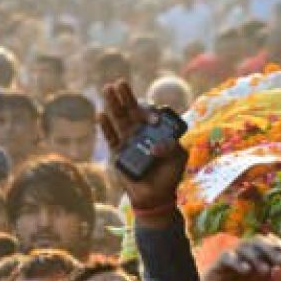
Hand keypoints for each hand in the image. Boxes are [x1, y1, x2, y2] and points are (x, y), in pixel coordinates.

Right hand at [98, 80, 186, 220]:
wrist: (155, 197)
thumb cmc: (169, 177)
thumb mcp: (178, 159)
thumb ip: (172, 148)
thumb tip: (155, 146)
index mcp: (156, 132)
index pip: (151, 115)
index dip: (151, 112)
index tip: (154, 119)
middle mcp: (141, 133)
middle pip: (132, 111)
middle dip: (127, 97)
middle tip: (121, 83)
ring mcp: (128, 142)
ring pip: (120, 119)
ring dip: (113, 104)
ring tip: (107, 88)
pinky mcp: (118, 153)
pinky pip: (111, 138)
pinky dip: (106, 127)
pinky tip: (101, 114)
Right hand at [190, 236, 280, 280]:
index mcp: (263, 273)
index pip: (273, 250)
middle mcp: (247, 267)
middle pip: (258, 244)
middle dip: (271, 247)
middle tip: (280, 258)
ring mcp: (230, 269)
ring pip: (242, 246)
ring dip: (256, 254)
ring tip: (265, 270)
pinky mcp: (214, 274)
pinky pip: (224, 258)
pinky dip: (236, 260)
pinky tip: (246, 270)